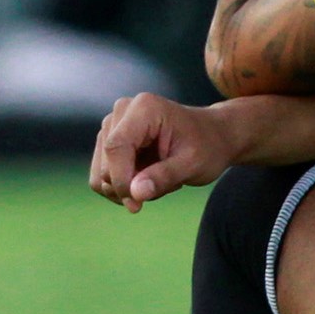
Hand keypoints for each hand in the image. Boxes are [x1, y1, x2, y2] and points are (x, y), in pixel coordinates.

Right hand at [88, 94, 250, 211]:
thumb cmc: (207, 147)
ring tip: (159, 180)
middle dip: (128, 187)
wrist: (213, 137)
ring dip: (127, 188)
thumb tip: (134, 194)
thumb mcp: (192, 164)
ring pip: (101, 173)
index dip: (121, 180)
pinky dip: (123, 187)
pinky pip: (102, 176)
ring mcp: (113, 125)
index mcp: (144, 108)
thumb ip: (164, 177)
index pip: (116, 147)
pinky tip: (148, 180)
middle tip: (165, 186)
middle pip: (105, 162)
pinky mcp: (109, 140)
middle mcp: (122, 111)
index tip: (138, 205)